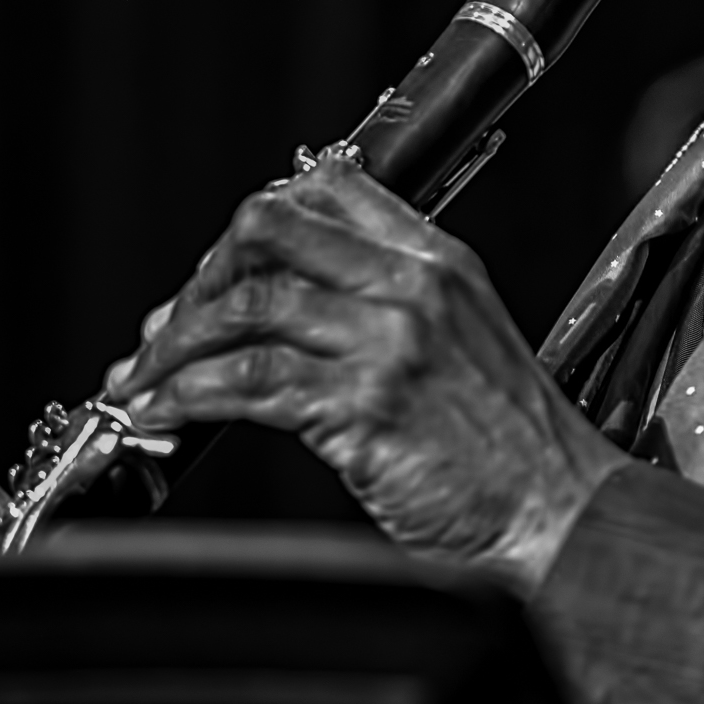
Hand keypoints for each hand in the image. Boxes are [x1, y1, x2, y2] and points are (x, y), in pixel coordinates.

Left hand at [106, 155, 625, 592]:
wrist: (563, 515)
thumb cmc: (511, 451)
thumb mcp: (462, 346)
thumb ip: (389, 312)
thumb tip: (282, 315)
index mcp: (437, 260)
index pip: (327, 189)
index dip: (253, 228)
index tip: (216, 276)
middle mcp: (412, 285)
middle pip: (269, 229)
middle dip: (199, 277)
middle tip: (165, 331)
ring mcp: (390, 342)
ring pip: (245, 305)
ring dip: (173, 344)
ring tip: (140, 381)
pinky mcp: (366, 406)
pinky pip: (249, 383)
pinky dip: (188, 396)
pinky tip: (165, 415)